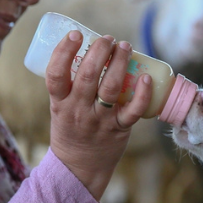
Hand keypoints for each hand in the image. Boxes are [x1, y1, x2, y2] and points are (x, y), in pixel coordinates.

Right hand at [46, 31, 152, 198]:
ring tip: (125, 46)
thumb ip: (70, 85)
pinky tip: (146, 78)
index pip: (56, 74)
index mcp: (60, 103)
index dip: (64, 51)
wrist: (78, 167)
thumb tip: (87, 49)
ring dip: (119, 63)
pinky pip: (132, 110)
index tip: (75, 34)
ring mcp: (99, 120)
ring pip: (110, 88)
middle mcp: (78, 110)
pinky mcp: (118, 129)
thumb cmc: (70, 130)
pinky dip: (142, 94)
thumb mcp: (60, 108)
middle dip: (99, 51)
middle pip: (87, 76)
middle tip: (107, 38)